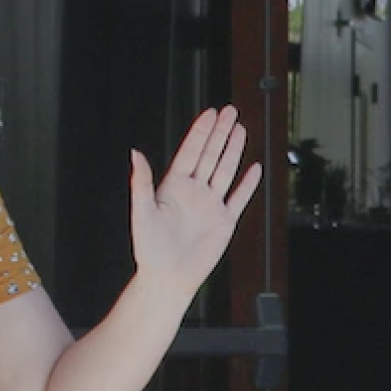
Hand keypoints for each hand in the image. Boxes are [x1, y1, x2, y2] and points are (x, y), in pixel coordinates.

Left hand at [127, 106, 264, 302]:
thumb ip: (141, 182)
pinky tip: (254, 168)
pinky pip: (239, 199)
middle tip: (230, 111)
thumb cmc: (149, 250)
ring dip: (233, 151)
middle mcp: (193, 192)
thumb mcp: (141, 213)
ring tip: (241, 129)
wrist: (167, 279)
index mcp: (173, 187)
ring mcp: (210, 206)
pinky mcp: (224, 223)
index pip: (191, 152)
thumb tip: (135, 153)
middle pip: (210, 156)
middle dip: (220, 133)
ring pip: (225, 172)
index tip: (211, 113)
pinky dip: (248, 184)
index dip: (201, 132)